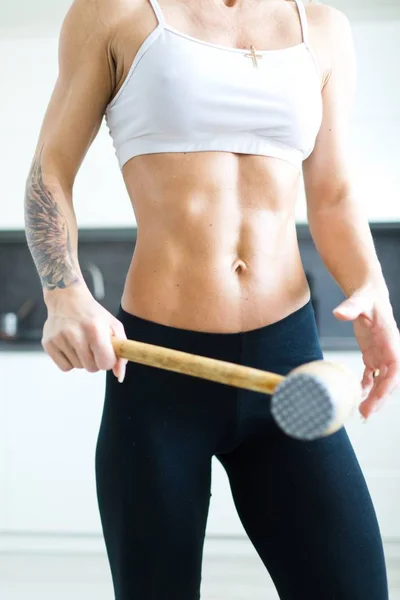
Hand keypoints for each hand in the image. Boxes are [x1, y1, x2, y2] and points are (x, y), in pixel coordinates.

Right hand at [42, 286, 127, 381]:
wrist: (68, 299)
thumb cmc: (94, 315)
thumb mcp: (113, 326)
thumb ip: (121, 351)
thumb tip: (119, 376)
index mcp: (95, 329)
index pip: (105, 363)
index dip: (108, 361)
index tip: (106, 352)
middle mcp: (75, 334)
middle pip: (91, 368)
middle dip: (95, 361)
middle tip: (93, 346)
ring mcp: (59, 339)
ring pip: (78, 367)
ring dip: (83, 360)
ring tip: (81, 343)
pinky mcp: (48, 343)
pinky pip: (65, 367)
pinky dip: (70, 361)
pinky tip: (71, 346)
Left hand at [333, 288, 399, 419]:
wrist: (367, 295)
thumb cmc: (367, 298)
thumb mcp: (359, 300)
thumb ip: (351, 307)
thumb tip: (338, 313)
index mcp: (391, 341)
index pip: (395, 367)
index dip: (389, 383)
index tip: (378, 396)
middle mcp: (389, 351)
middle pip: (390, 380)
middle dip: (380, 398)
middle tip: (366, 413)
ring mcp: (381, 355)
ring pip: (382, 381)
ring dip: (374, 397)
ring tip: (362, 412)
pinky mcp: (373, 355)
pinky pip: (372, 376)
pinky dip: (366, 387)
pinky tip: (358, 396)